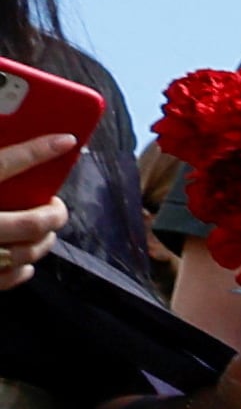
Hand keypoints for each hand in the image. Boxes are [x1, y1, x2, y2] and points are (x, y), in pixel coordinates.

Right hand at [0, 131, 74, 286]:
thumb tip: (7, 132)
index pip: (1, 164)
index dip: (37, 151)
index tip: (66, 140)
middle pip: (31, 222)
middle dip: (53, 214)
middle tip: (56, 206)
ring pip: (27, 251)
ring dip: (44, 240)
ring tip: (43, 229)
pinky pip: (11, 276)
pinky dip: (24, 267)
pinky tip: (26, 259)